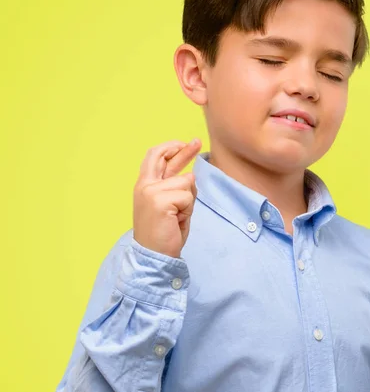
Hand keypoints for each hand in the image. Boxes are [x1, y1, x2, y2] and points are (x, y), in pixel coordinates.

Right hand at [133, 139, 201, 257]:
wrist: (154, 255)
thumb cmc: (164, 233)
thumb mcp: (170, 205)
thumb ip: (175, 188)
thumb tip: (190, 173)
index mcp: (145, 186)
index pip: (155, 157)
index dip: (170, 148)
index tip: (185, 143)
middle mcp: (144, 185)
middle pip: (164, 157)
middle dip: (183, 150)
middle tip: (197, 142)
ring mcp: (150, 191)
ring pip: (186, 182)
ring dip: (189, 201)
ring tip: (177, 217)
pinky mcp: (159, 200)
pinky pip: (187, 196)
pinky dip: (188, 209)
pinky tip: (176, 220)